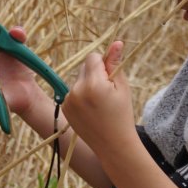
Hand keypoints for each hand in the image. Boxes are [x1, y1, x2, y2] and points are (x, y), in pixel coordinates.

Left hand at [61, 41, 137, 157]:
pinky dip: (81, 96)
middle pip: (84, 67)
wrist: (113, 145)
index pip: (92, 58)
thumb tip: (116, 42)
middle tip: (107, 92)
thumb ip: (115, 63)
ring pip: (79, 79)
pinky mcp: (65, 108)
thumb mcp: (122, 87)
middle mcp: (77, 91)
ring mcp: (69, 100)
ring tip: (99, 104)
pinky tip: (91, 110)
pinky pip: (73, 92)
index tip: (111, 77)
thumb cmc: (122, 114)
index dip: (104, 64)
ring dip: (88, 85)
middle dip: (95, 73)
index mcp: (93, 85)